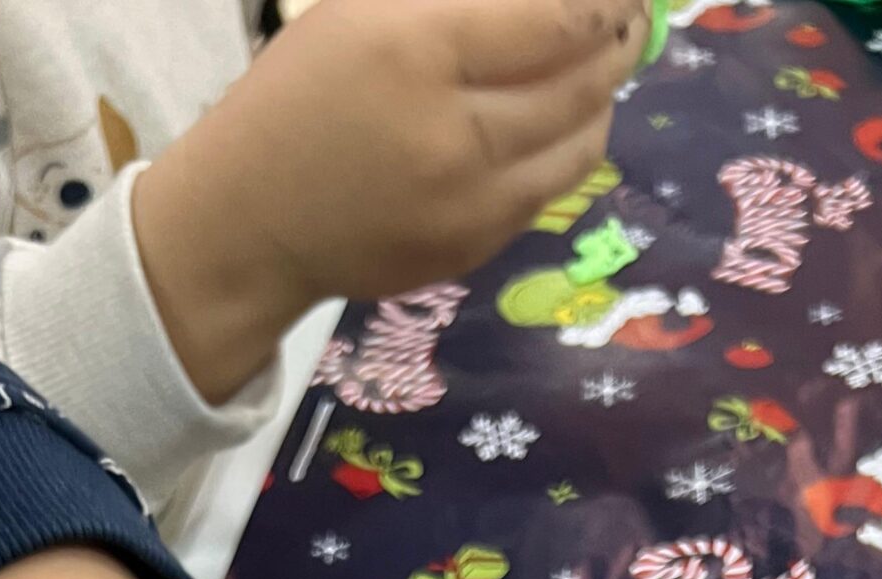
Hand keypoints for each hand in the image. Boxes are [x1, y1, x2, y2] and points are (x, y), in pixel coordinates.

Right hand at [134, 0, 648, 403]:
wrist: (251, 223)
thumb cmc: (300, 94)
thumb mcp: (363, 10)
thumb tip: (548, 0)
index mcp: (417, 50)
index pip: (557, 15)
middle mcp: (454, 132)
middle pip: (581, 79)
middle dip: (618, 39)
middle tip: (630, 16)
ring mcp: (471, 203)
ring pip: (582, 141)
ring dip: (604, 96)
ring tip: (603, 65)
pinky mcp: (475, 249)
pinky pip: (550, 189)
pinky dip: (569, 146)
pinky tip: (562, 119)